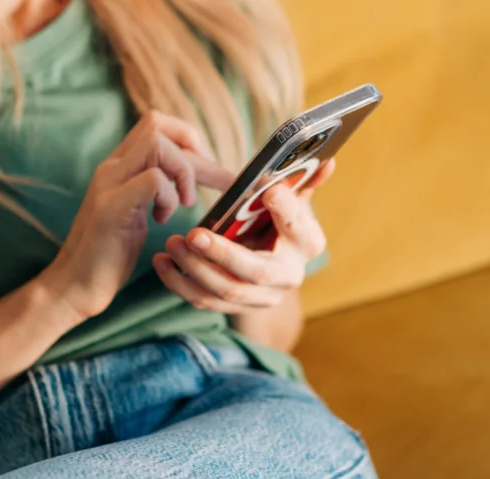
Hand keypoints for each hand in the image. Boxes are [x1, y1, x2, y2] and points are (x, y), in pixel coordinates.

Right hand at [38, 111, 229, 319]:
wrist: (74, 286)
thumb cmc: (108, 256)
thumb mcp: (136, 214)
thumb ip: (153, 191)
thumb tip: (192, 178)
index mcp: (118, 167)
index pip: (156, 123)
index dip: (188, 139)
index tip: (205, 172)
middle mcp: (111, 168)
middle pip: (157, 123)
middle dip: (194, 150)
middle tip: (209, 184)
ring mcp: (108, 185)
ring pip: (156, 143)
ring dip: (183, 172)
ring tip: (185, 203)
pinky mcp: (110, 208)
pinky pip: (152, 180)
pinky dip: (170, 197)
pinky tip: (162, 219)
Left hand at [153, 159, 335, 313]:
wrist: (270, 263)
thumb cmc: (277, 221)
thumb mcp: (292, 201)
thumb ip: (302, 181)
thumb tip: (327, 160)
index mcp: (307, 244)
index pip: (299, 228)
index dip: (286, 211)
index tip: (266, 191)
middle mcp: (288, 276)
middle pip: (255, 271)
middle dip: (222, 254)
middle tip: (193, 234)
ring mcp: (261, 297)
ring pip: (225, 291)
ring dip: (194, 269)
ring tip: (171, 244)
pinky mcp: (234, 307)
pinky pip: (203, 301)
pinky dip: (178, 283)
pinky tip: (161, 262)